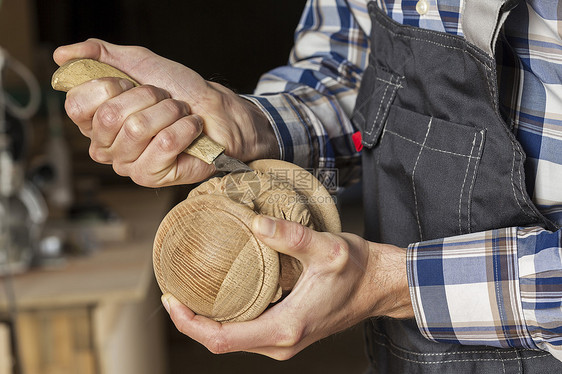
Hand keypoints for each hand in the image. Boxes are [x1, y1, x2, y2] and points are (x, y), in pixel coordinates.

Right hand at [53, 39, 277, 186]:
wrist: (216, 110)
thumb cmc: (178, 90)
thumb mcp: (138, 63)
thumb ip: (99, 55)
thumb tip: (62, 55)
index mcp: (95, 121)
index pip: (77, 105)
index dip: (107, 86)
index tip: (130, 82)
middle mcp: (105, 146)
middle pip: (109, 116)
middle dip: (146, 96)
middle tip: (164, 99)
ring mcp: (127, 164)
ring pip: (137, 129)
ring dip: (168, 111)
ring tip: (180, 112)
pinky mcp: (152, 177)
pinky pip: (163, 144)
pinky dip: (184, 128)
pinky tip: (191, 129)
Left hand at [161, 215, 413, 359]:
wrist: (381, 285)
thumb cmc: (358, 268)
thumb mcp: (328, 248)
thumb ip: (292, 237)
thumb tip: (256, 224)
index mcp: (286, 326)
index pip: (222, 338)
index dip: (189, 323)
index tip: (170, 299)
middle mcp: (282, 341)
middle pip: (222, 342)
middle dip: (192, 320)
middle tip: (173, 289)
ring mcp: (285, 341)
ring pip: (233, 340)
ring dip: (208, 320)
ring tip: (189, 291)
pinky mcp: (289, 332)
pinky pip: (247, 332)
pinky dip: (227, 318)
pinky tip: (220, 295)